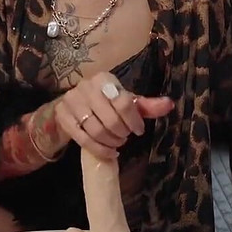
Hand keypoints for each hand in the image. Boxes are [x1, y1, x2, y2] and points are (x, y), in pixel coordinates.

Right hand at [54, 71, 173, 159]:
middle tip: (126, 137)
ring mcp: (71, 101)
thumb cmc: (106, 104)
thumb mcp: (126, 102)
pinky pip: (82, 139)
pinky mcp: (62, 116)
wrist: (74, 106)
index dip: (134, 120)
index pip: (123, 102)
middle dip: (121, 133)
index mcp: (103, 79)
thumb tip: (170, 104)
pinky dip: (98, 149)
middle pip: (110, 119)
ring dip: (110, 142)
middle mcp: (85, 86)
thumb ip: (147, 105)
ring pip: (95, 130)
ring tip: (117, 143)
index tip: (138, 130)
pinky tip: (108, 152)